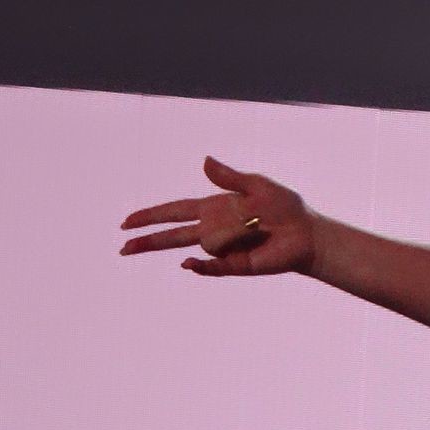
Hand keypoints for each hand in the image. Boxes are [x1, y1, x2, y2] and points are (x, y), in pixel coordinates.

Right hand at [120, 157, 317, 277]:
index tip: (128, 221)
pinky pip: (214, 268)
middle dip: (148, 241)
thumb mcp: (256, 184)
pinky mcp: (237, 267)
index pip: (174, 211)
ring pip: (205, 243)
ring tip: (259, 228)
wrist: (306, 234)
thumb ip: (229, 177)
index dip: (151, 215)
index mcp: (213, 207)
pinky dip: (201, 267)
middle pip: (173, 235)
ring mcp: (224, 250)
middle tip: (123, 247)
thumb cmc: (284, 206)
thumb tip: (204, 162)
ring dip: (228, 234)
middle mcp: (214, 229)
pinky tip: (188, 264)